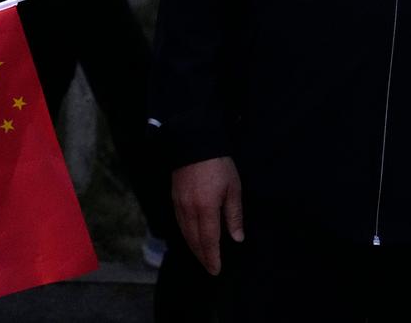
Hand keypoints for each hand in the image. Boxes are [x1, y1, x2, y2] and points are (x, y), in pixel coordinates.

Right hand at [172, 156, 243, 275]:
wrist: (194, 142)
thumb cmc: (218, 164)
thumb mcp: (233, 188)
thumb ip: (234, 214)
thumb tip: (237, 238)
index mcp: (206, 208)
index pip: (209, 240)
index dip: (212, 257)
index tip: (216, 269)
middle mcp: (189, 209)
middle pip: (194, 239)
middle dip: (202, 256)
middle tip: (209, 268)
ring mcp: (179, 203)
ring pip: (184, 232)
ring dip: (193, 247)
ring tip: (201, 256)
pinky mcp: (174, 197)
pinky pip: (179, 222)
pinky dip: (185, 234)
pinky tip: (190, 236)